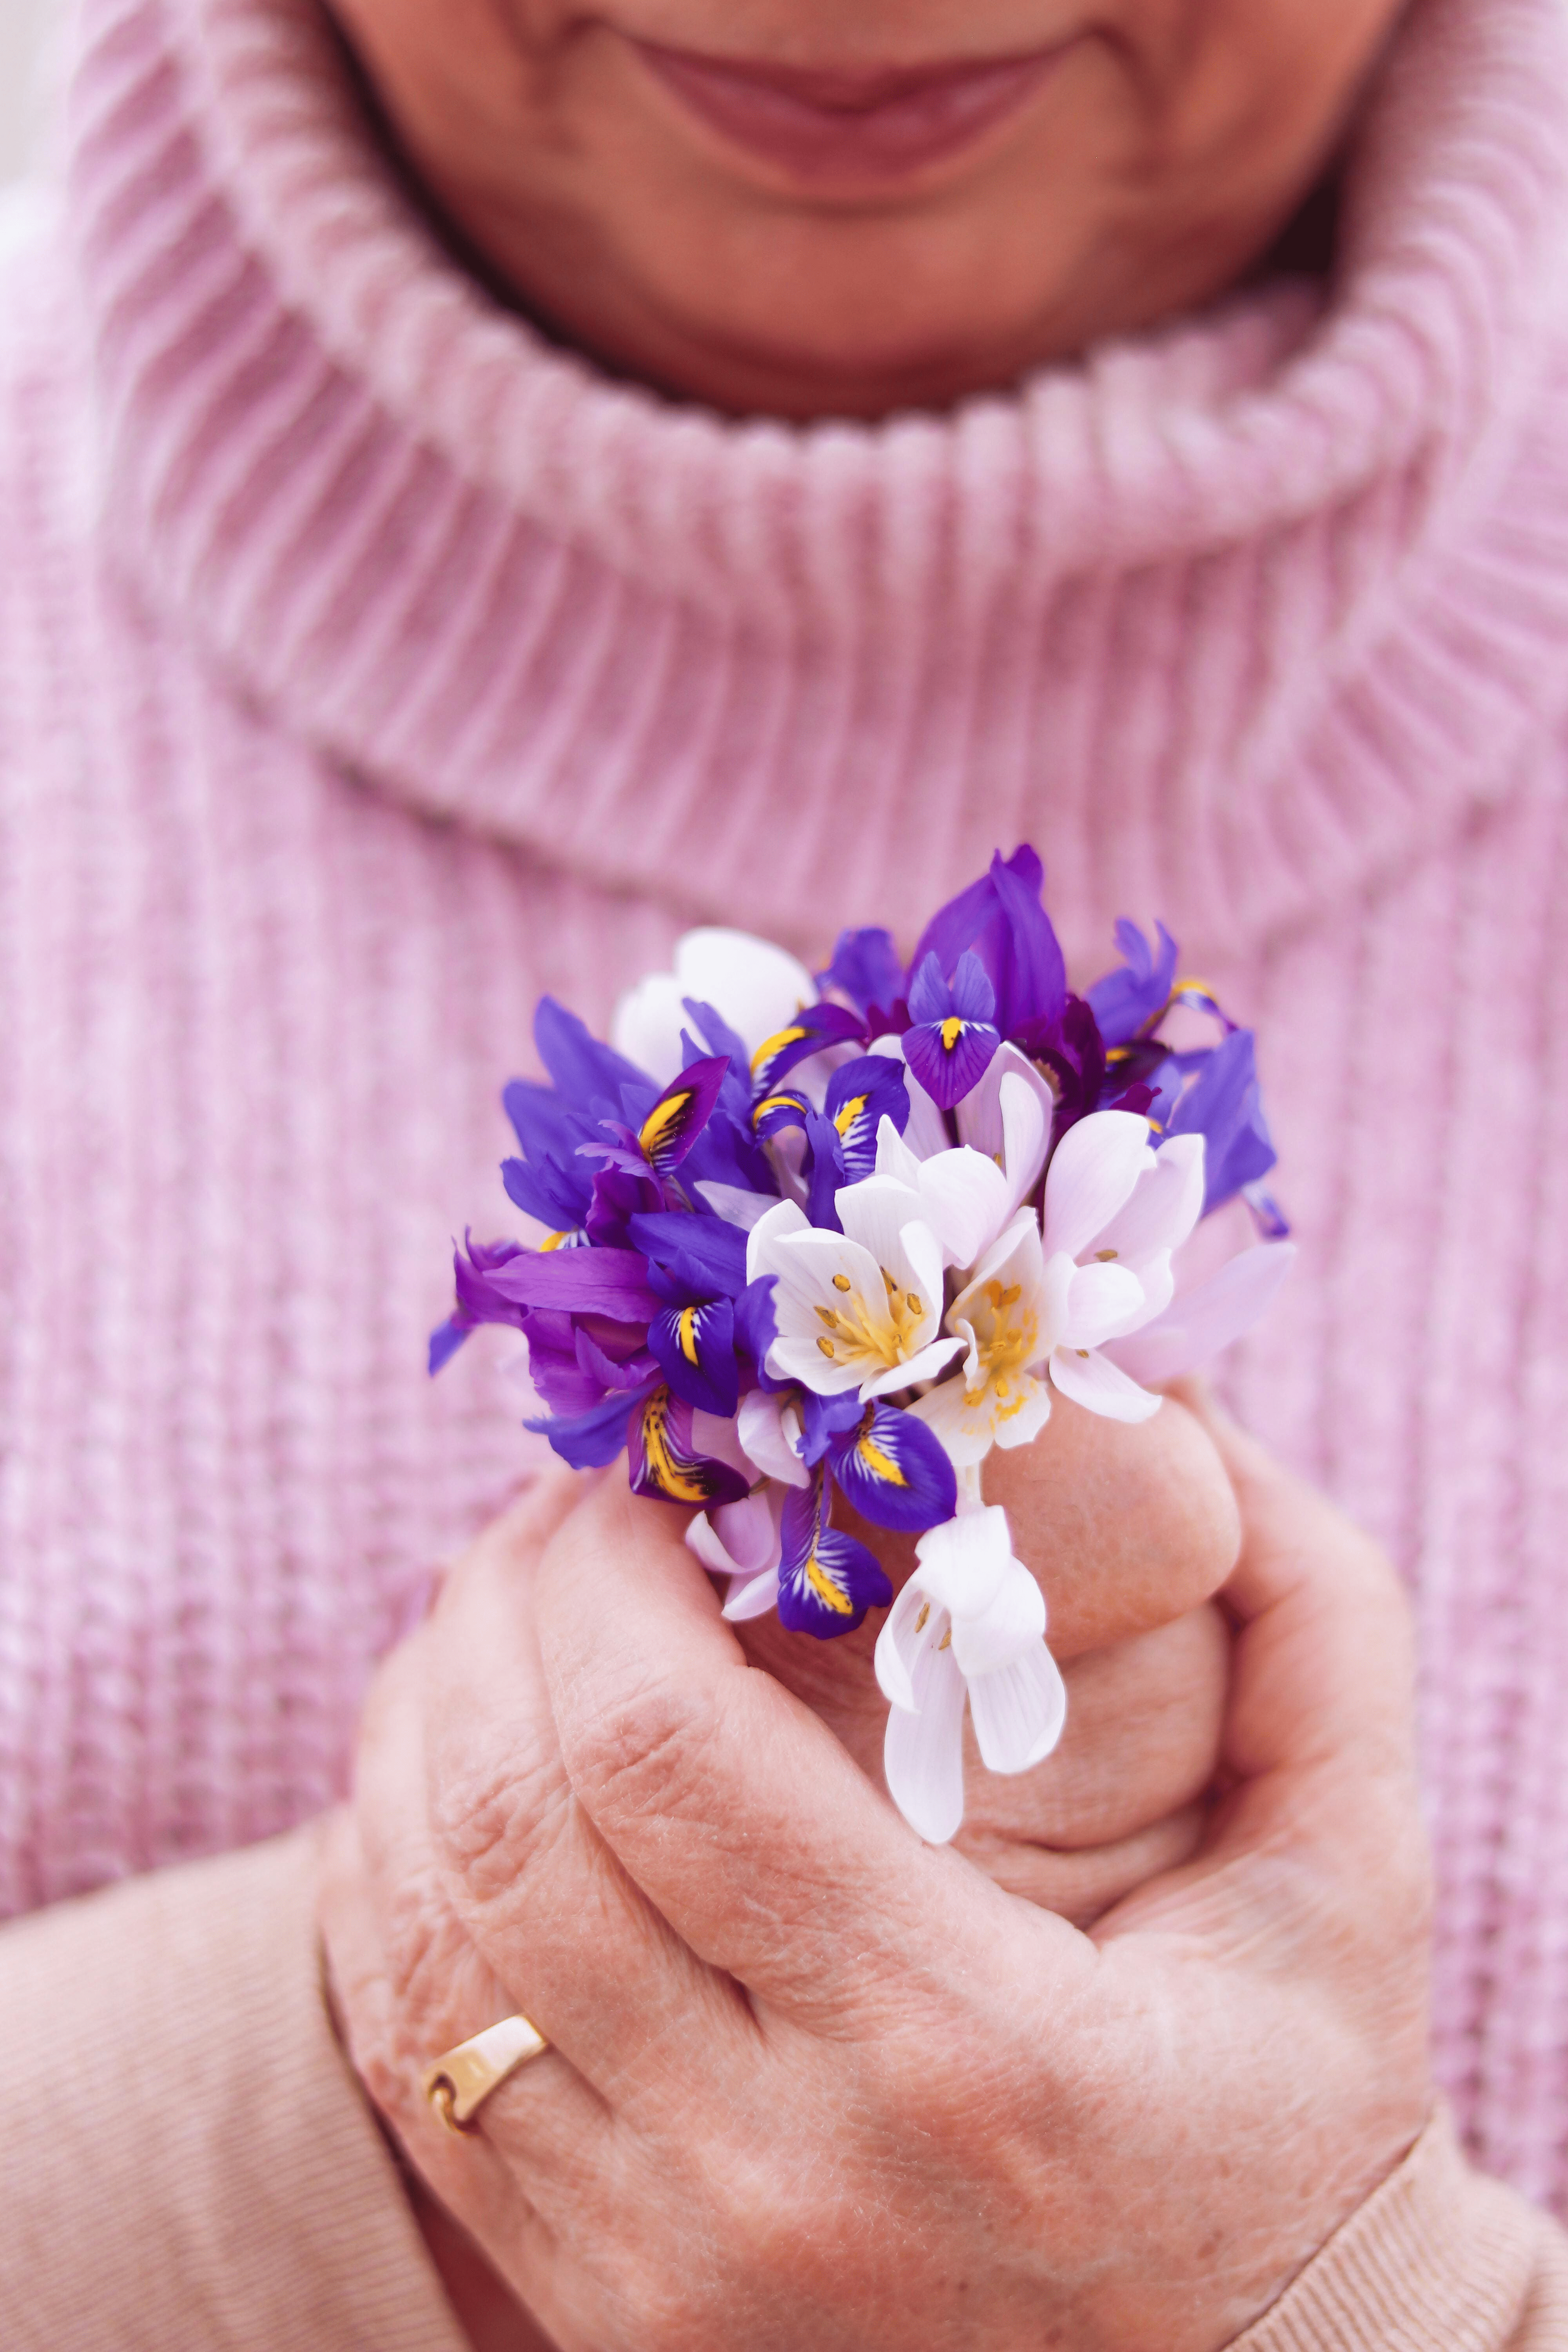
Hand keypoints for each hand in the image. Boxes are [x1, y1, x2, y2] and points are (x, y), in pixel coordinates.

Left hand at [321, 1400, 1431, 2351]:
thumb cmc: (1294, 2132)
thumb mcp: (1352, 1888)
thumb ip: (1322, 1636)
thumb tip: (1204, 1414)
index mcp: (965, 2051)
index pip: (663, 1751)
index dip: (605, 1574)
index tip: (641, 1481)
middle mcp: (775, 2175)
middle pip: (510, 1821)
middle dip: (495, 1612)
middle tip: (558, 1516)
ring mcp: (658, 2267)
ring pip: (420, 1940)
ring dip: (416, 1730)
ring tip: (488, 1616)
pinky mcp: (597, 2313)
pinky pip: (409, 2066)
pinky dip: (384, 1887)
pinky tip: (441, 1777)